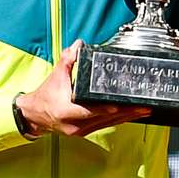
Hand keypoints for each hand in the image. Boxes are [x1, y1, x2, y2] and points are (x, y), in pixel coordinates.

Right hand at [15, 40, 150, 137]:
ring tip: (143, 110)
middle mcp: (75, 124)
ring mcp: (81, 130)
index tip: (121, 105)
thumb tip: (79, 45)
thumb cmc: (46, 95)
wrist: (35, 115)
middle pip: (105, 118)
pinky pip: (104, 126)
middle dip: (126, 112)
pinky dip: (117, 120)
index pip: (90, 110)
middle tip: (143, 106)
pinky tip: (129, 115)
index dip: (106, 108)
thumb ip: (68, 59)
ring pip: (108, 124)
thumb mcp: (56, 74)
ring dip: (126, 117)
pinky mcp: (84, 132)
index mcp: (67, 110)